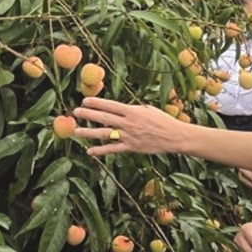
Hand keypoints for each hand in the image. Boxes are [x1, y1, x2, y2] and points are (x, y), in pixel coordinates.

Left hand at [73, 98, 188, 156]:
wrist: (175, 136)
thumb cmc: (163, 121)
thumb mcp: (147, 109)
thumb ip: (132, 109)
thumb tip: (118, 109)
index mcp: (132, 111)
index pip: (110, 105)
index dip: (96, 102)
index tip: (84, 100)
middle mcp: (128, 123)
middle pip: (104, 117)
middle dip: (88, 114)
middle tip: (75, 112)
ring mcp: (129, 136)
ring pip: (105, 133)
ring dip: (89, 132)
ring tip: (76, 131)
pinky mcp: (131, 148)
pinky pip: (113, 149)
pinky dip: (100, 150)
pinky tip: (89, 151)